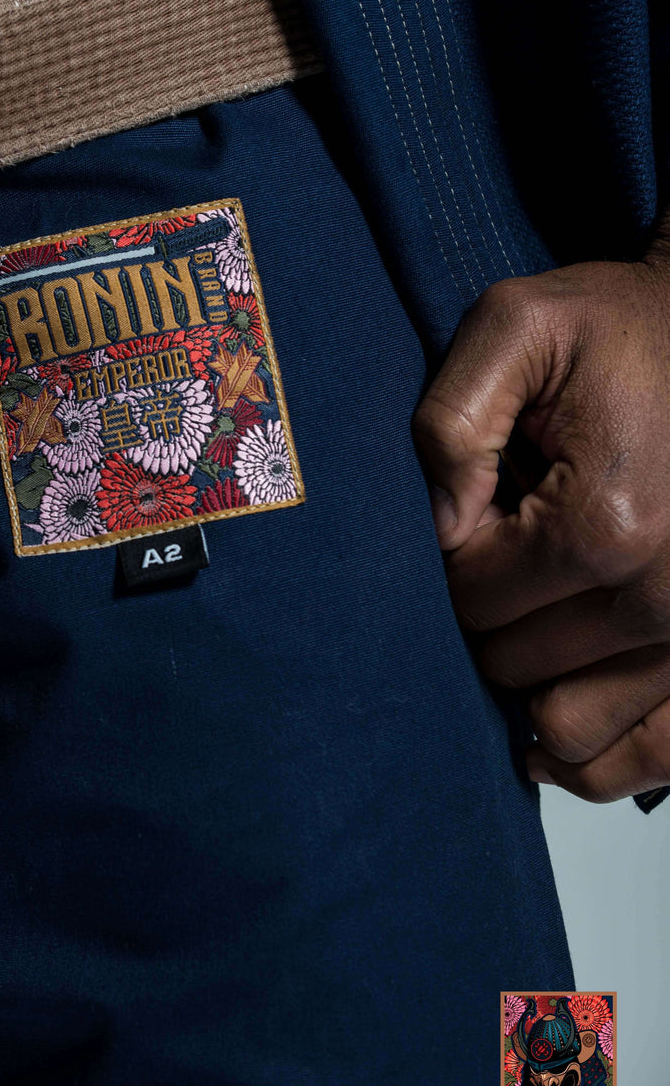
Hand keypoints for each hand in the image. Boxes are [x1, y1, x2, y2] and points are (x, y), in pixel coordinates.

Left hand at [413, 249, 669, 802]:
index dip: (454, 552)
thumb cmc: (618, 331)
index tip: (483, 503)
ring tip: (535, 613)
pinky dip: (598, 759)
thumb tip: (438, 527)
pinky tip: (550, 733)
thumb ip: (452, 418)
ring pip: (570, 727)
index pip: (473, 596)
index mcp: (608, 524)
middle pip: (513, 662)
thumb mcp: (517, 326)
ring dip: (533, 681)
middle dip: (490, 612)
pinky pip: (654, 755)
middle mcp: (666, 598)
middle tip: (518, 541)